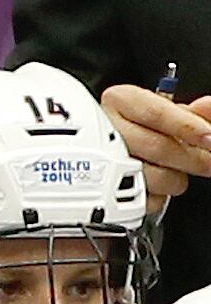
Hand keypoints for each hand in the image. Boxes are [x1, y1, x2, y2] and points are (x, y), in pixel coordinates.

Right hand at [101, 84, 210, 212]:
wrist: (111, 148)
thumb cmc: (142, 127)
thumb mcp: (168, 111)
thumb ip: (192, 112)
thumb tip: (207, 107)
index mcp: (120, 102)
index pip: (155, 113)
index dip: (187, 126)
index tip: (209, 136)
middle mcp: (107, 131)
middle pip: (156, 147)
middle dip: (193, 158)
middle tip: (209, 160)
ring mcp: (103, 164)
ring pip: (153, 177)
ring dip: (176, 179)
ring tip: (176, 170)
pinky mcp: (105, 195)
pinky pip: (144, 201)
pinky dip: (159, 196)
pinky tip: (157, 183)